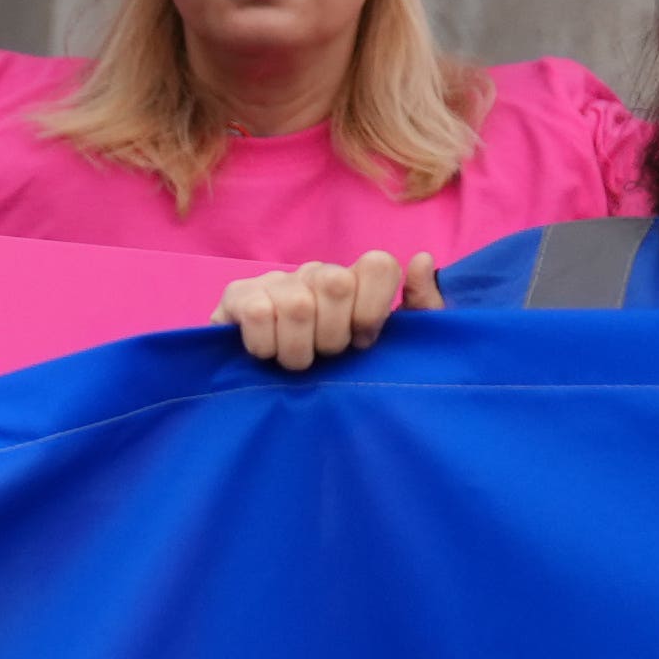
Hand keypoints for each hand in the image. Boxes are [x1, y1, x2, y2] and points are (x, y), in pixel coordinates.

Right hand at [221, 250, 440, 370]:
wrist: (261, 397)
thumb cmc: (334, 374)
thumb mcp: (387, 350)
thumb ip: (421, 310)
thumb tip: (422, 261)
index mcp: (352, 281)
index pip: (378, 264)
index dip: (373, 309)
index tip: (362, 341)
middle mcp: (314, 273)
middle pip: (337, 283)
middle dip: (333, 336)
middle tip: (324, 355)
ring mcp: (274, 281)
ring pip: (298, 304)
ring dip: (297, 350)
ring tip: (294, 361)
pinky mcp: (235, 296)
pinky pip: (258, 312)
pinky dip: (264, 345)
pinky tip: (264, 352)